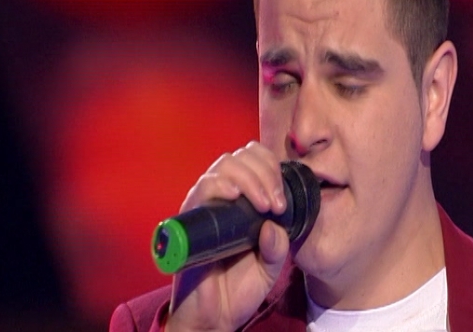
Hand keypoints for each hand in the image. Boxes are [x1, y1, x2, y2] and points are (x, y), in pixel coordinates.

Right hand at [165, 141, 289, 331]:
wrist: (215, 317)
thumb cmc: (239, 288)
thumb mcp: (271, 266)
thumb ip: (278, 246)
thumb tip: (274, 224)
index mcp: (243, 202)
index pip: (255, 160)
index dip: (272, 169)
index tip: (282, 201)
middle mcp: (222, 198)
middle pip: (241, 157)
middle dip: (265, 173)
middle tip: (276, 204)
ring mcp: (206, 206)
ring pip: (224, 166)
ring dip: (249, 179)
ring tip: (263, 205)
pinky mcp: (190, 220)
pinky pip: (201, 189)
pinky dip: (219, 185)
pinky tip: (234, 196)